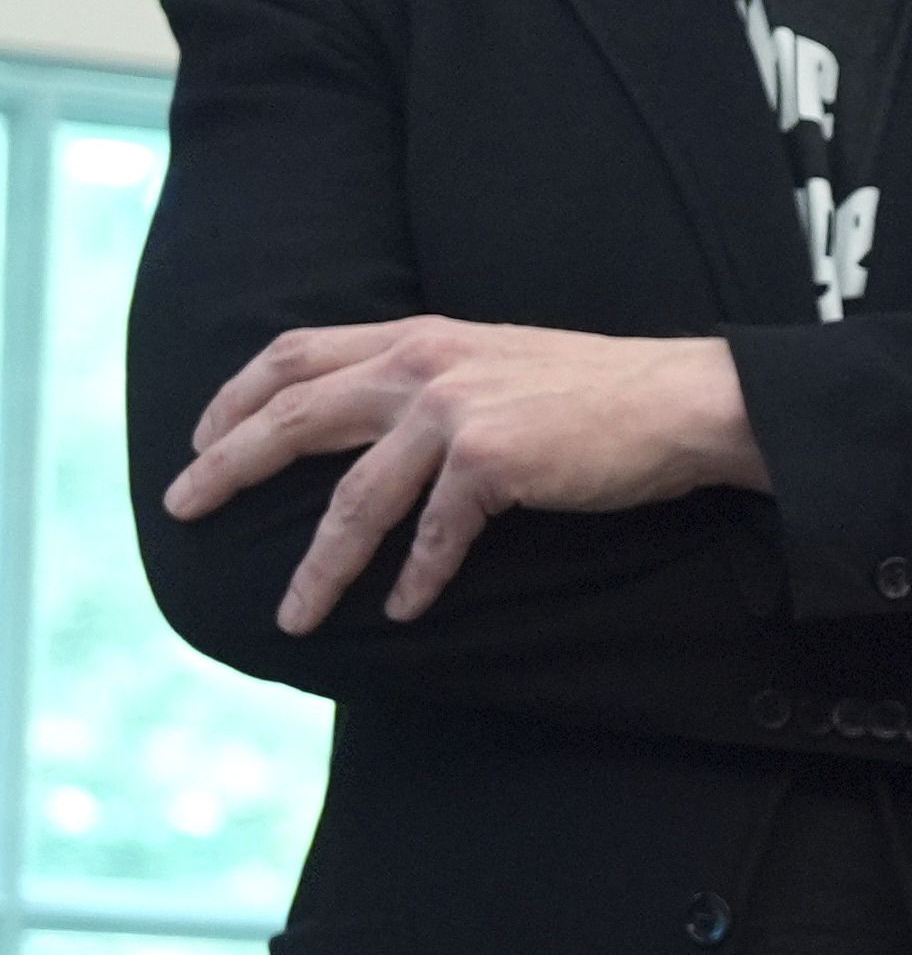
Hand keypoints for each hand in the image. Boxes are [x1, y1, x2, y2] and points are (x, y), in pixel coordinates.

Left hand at [168, 321, 763, 632]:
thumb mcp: (500, 361)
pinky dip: (416, 579)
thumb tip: (384, 426)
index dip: (237, 396)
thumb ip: (437, 379)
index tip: (203, 438)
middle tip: (183, 509)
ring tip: (294, 616)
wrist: (685, 401)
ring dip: (320, 566)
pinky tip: (407, 611)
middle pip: (293, 417)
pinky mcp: (492, 461)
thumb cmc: (604, 392)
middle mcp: (424, 366)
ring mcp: (455, 413)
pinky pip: (434, 535)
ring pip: (354, 499)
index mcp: (420, 338)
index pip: (295, 353)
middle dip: (226, 466)